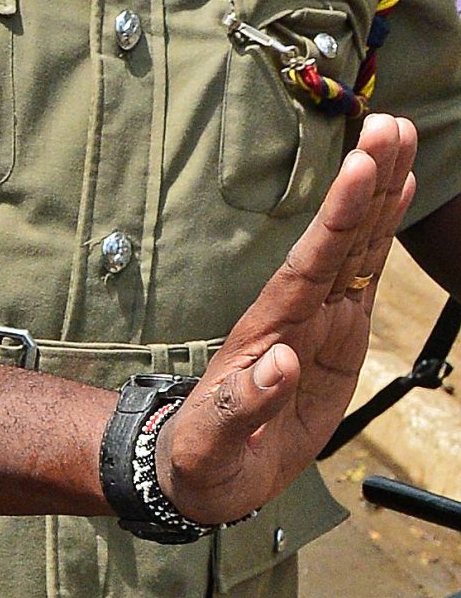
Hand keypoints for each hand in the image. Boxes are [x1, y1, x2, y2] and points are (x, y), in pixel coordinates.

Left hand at [159, 113, 418, 526]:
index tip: (361, 167)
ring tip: (398, 139)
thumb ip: (242, 407)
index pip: (310, 264)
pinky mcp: (336, 342)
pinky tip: (394, 197)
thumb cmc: (202, 455)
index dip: (340, 218)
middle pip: (339, 240)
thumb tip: (280, 365)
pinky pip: (363, 280)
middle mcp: (295, 316)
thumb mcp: (211, 445)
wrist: (200, 473)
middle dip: (366, 184)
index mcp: (268, 333)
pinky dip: (381, 238)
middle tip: (391, 124)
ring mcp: (317, 324)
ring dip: (377, 195)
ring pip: (355, 249)